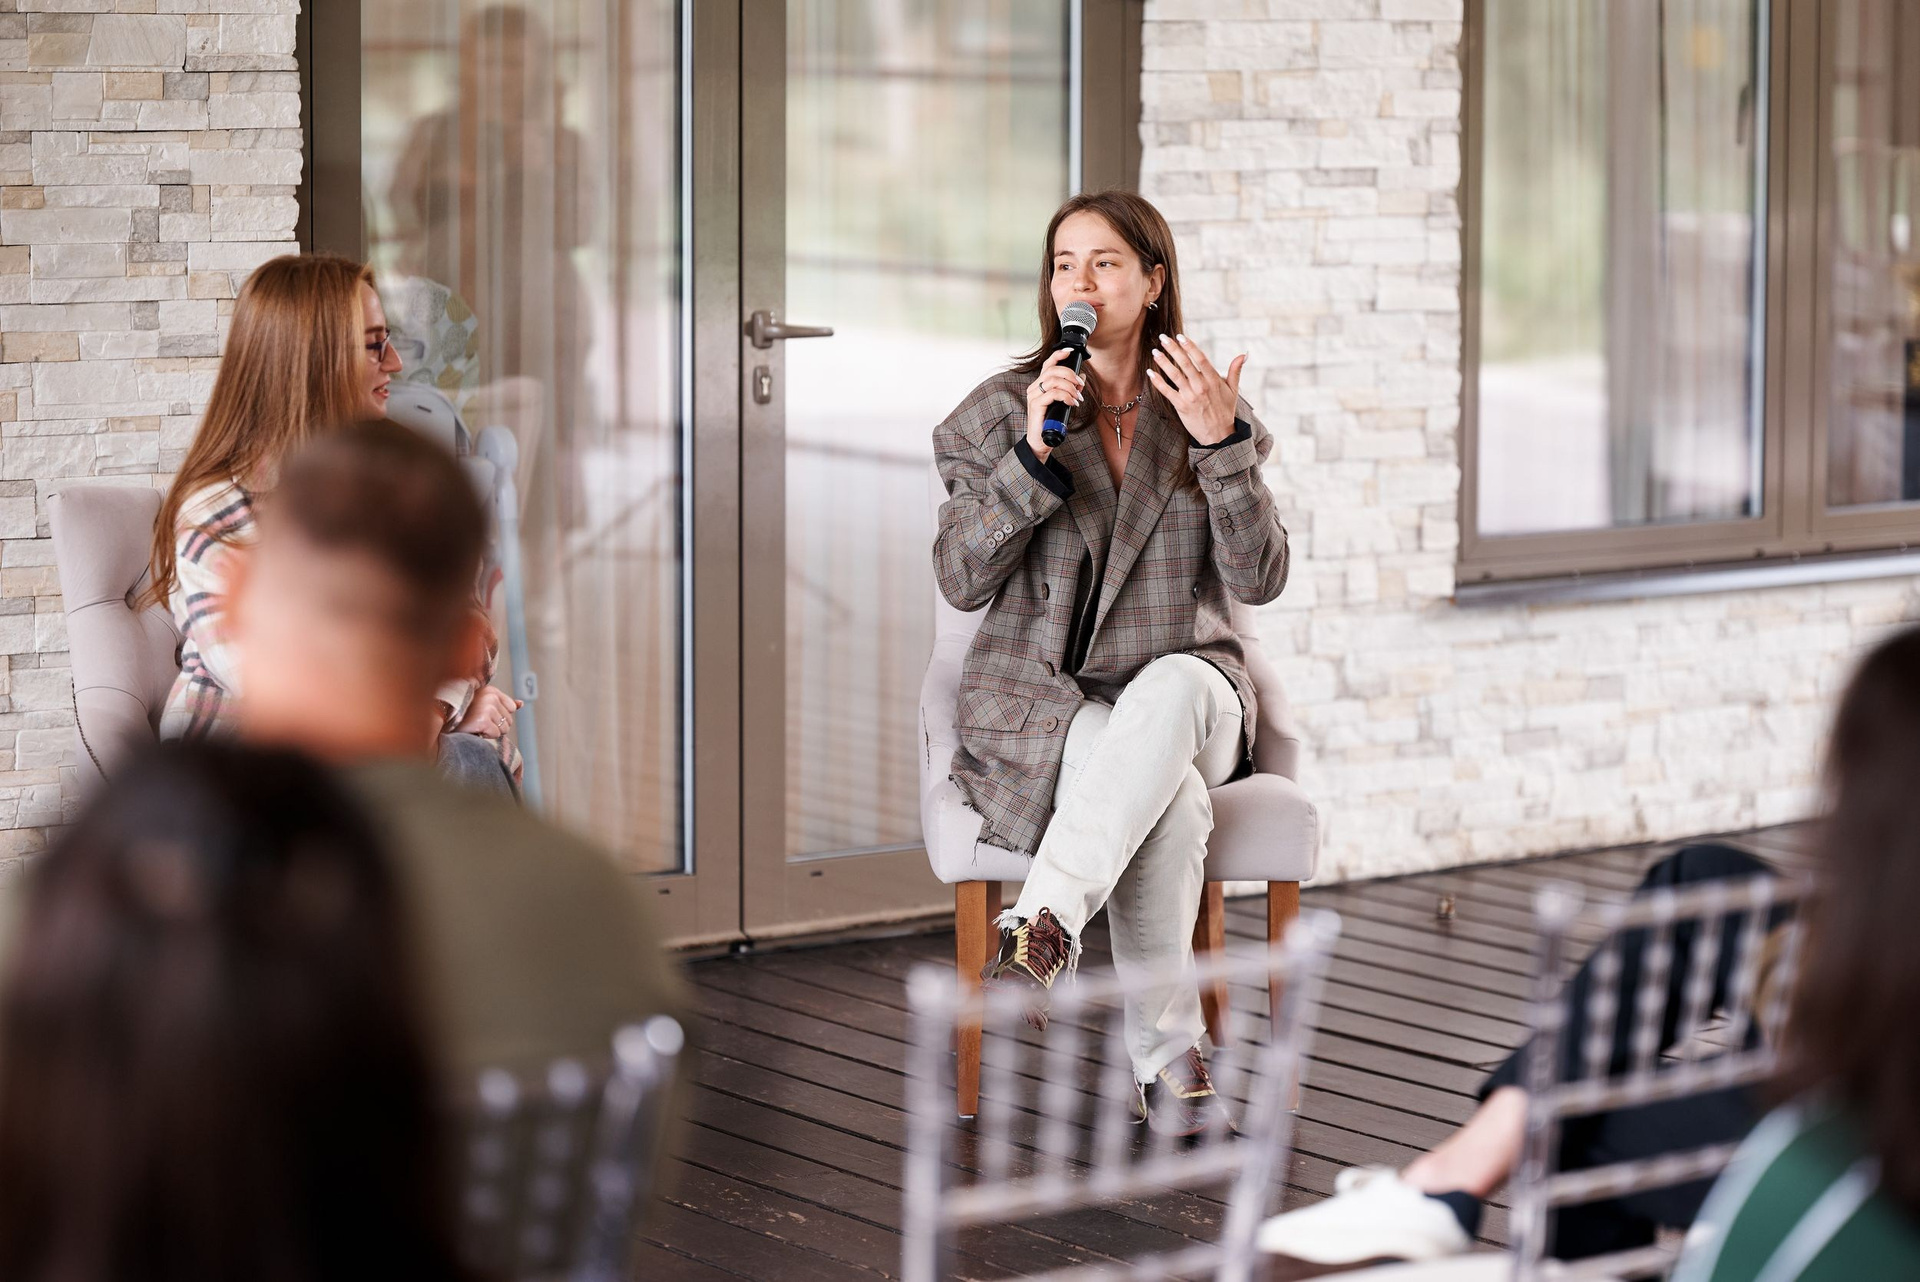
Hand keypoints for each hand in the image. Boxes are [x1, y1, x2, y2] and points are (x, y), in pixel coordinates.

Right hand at [454, 685, 522, 739]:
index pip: (511, 708)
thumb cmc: (465, 716)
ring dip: (491, 731)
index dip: (499, 716)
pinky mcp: (483, 720)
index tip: (484, 714)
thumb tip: (521, 704)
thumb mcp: (485, 705)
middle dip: (496, 725)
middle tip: (478, 722)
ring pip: (504, 728)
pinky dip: (486, 736)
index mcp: (491, 690)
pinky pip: (496, 734)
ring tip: (476, 726)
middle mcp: (490, 696)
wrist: (445, 726)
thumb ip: (503, 703)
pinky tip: (475, 731)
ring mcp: (487, 708)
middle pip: (509, 720)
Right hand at [1024, 346, 1084, 461]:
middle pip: (1053, 370)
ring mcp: (1034, 396)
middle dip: (1070, 374)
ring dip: (1070, 388)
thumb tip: (1081, 376)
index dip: (1058, 355)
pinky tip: (1072, 403)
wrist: (1042, 441)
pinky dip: (1066, 396)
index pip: (1048, 364)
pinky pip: (1053, 393)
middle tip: (1080, 384)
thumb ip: (1071, 389)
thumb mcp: (1064, 403)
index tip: (1070, 351)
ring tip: (1077, 398)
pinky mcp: (1036, 405)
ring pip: (1054, 381)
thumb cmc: (1051, 422)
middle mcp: (1034, 388)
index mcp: (1040, 385)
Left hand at [1148, 333, 1246, 445]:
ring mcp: (1190, 396)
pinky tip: (1150, 373)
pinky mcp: (1181, 406)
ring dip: (1163, 363)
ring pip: (1174, 376)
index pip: (1200, 359)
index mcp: (1214, 380)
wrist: (1219, 435)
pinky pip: (1167, 392)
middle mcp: (1201, 386)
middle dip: (1173, 349)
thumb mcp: (1234, 390)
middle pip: (1185, 364)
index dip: (1190, 346)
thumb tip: (1243, 354)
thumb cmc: (1226, 411)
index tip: (1180, 336)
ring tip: (1154, 352)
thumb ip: (1235, 370)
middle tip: (1163, 338)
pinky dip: (1158, 382)